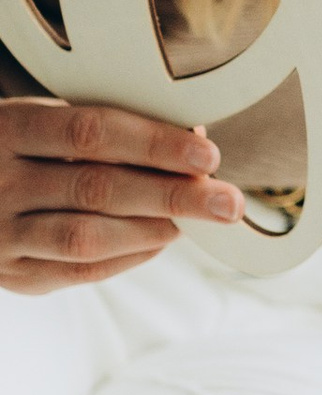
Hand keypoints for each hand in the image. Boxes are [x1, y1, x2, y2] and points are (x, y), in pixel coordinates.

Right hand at [0, 99, 242, 296]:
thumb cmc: (13, 149)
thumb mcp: (39, 120)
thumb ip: (100, 129)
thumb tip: (189, 142)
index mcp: (10, 129)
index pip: (90, 134)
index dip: (152, 144)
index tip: (206, 155)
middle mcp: (0, 183)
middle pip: (97, 189)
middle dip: (172, 196)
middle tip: (226, 201)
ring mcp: (1, 234)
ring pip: (86, 236)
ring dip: (154, 228)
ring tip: (201, 219)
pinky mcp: (11, 274)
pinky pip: (77, 271)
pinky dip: (129, 255)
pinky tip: (163, 239)